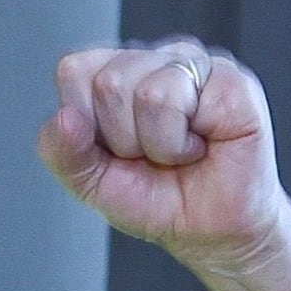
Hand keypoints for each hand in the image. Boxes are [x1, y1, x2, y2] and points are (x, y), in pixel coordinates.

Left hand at [37, 39, 288, 270]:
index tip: (113, 148)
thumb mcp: (89, 182)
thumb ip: (61, 151)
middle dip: (123, 138)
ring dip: (155, 143)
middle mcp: (153, 60)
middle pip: (108, 80)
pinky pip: (178, 101)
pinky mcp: (229, 79)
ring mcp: (193, 64)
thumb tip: (64, 117)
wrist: (207, 230)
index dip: (86, 122)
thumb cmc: (155, 199)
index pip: (74, 70)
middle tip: (150, 155)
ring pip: (146, 91)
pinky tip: (200, 145)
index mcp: (114, 73)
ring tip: (175, 152)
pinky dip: (179, 142)